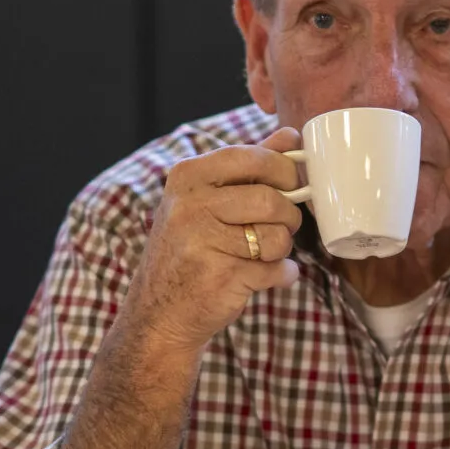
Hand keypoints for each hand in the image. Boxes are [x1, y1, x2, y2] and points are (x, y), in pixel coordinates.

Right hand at [117, 127, 304, 358]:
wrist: (158, 314)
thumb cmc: (190, 249)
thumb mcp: (205, 199)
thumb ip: (249, 165)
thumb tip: (291, 135)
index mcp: (188, 178)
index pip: (254, 158)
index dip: (283, 172)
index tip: (287, 186)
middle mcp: (191, 206)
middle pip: (272, 200)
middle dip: (288, 216)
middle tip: (278, 226)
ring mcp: (203, 242)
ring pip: (278, 237)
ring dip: (281, 249)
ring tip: (259, 255)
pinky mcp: (222, 278)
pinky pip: (278, 270)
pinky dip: (279, 276)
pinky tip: (256, 277)